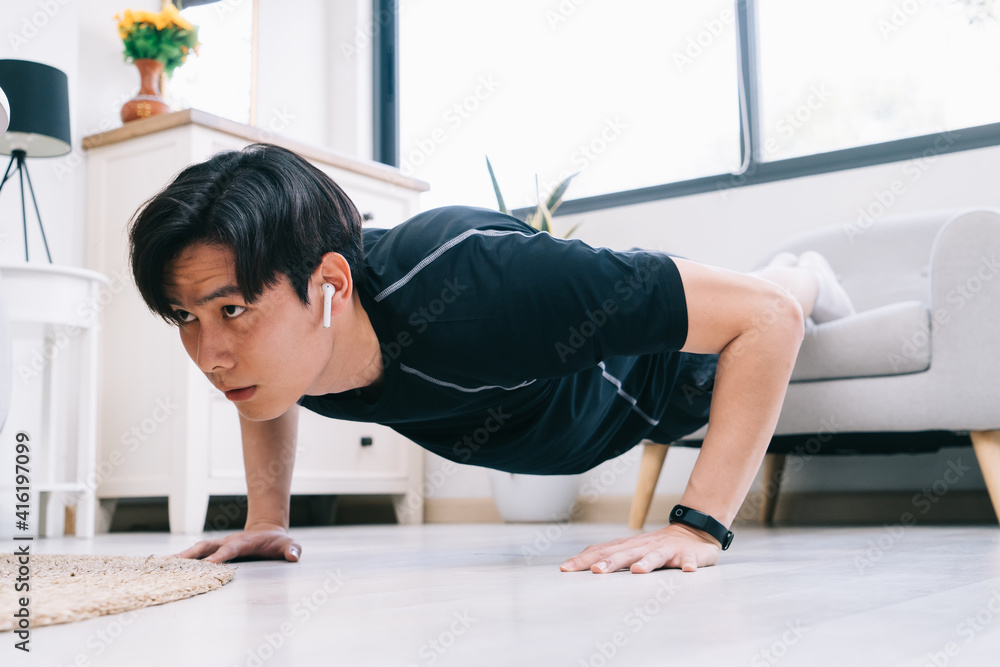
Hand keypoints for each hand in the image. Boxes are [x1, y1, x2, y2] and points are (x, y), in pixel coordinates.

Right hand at [170, 522, 301, 563]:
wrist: (268, 530)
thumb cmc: (278, 541)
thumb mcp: (289, 544)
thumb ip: (292, 549)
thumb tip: (294, 556)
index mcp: (244, 542)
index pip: (230, 549)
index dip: (221, 556)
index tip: (209, 563)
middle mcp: (228, 541)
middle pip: (207, 546)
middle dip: (192, 554)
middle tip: (176, 564)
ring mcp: (220, 544)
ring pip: (198, 548)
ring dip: (182, 556)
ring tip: (164, 565)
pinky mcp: (214, 549)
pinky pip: (197, 554)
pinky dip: (183, 559)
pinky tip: (168, 565)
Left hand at [559, 523, 721, 573]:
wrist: (694, 532)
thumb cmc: (657, 546)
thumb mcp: (632, 549)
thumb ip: (612, 556)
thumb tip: (584, 564)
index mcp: (629, 547)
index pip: (602, 551)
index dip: (584, 560)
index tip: (565, 569)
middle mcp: (644, 546)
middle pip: (625, 553)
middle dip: (610, 562)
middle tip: (596, 571)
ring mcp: (666, 550)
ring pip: (655, 556)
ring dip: (646, 562)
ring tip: (638, 570)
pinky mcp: (687, 555)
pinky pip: (688, 560)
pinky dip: (688, 564)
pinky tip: (688, 570)